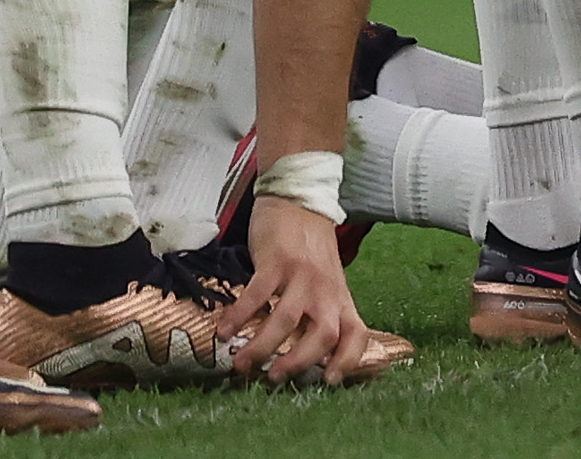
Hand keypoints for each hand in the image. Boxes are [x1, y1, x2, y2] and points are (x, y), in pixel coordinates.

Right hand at [219, 199, 380, 384]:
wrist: (297, 198)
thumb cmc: (309, 246)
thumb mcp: (325, 280)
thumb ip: (318, 311)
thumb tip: (300, 350)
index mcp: (340, 297)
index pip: (356, 333)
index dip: (347, 360)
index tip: (328, 381)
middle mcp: (325, 290)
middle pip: (323, 334)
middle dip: (298, 362)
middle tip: (274, 378)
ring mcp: (301, 275)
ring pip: (286, 320)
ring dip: (262, 346)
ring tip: (241, 364)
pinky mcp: (276, 261)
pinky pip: (256, 295)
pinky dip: (239, 316)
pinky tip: (224, 331)